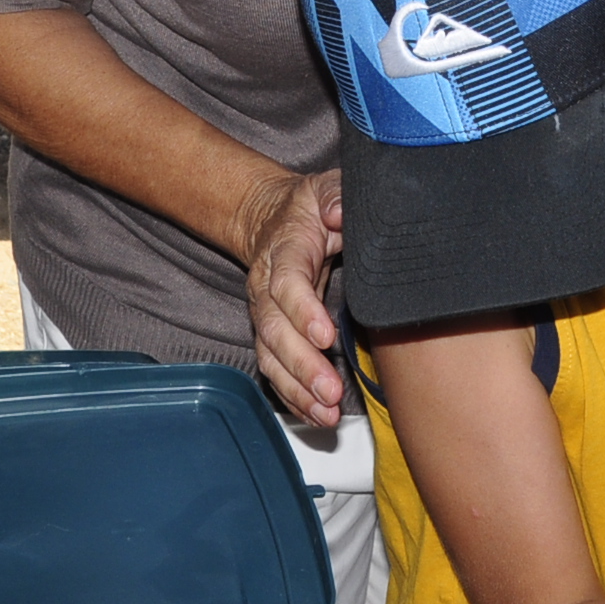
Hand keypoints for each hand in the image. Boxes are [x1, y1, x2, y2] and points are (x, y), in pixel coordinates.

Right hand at [236, 167, 344, 425]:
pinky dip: (294, 398)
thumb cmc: (309, 205)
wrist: (272, 218)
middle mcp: (267, 288)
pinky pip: (276, 372)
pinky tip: (317, 416)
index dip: (302, 312)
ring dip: (298, 390)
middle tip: (330, 391)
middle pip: (275, 331)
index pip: (287, 283)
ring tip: (326, 414)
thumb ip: (336, 195)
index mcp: (284, 250)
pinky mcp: (273, 336)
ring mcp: (267, 316)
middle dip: (301, 366)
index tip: (325, 336)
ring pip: (272, 358)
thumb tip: (337, 213)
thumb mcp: (326, 187)